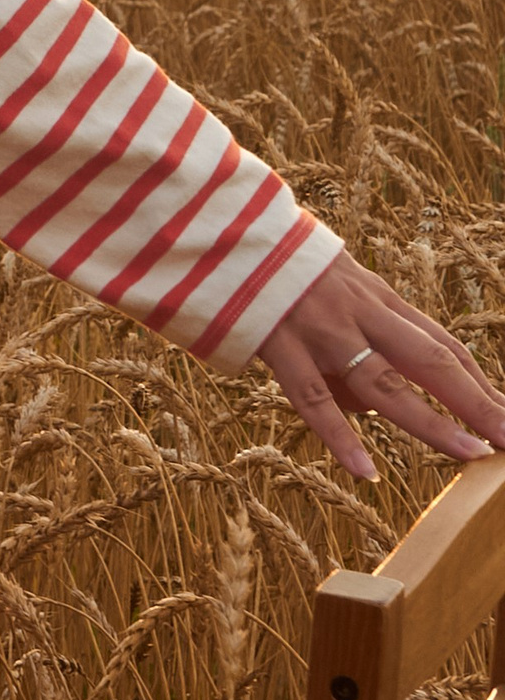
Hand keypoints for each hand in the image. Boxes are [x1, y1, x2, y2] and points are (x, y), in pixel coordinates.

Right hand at [254, 249, 504, 483]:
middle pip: (432, 361)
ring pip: (384, 383)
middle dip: (478, 402)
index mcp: (376, 299)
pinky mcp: (277, 343)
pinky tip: (364, 470)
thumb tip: (369, 411)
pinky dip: (339, 437)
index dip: (480, 383)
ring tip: (470, 454)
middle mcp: (358, 313)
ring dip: (431, 422)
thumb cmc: (276, 270)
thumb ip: (355, 348)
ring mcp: (320, 329)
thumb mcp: (331, 293)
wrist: (220, 229)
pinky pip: (313, 398)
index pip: (442, 344)